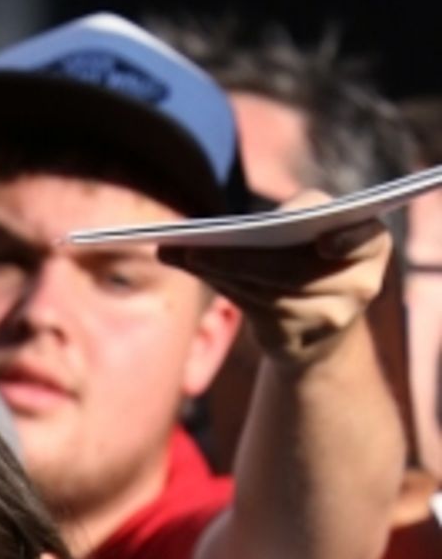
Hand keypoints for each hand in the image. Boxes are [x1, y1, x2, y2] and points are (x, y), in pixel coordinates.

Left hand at [161, 194, 392, 366]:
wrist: (320, 322)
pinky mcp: (296, 341)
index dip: (348, 242)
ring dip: (224, 272)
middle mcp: (358, 285)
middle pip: (296, 271)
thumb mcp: (313, 228)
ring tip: (186, 254)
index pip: (366, 241)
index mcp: (372, 245)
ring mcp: (329, 318)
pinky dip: (223, 285)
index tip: (325, 245)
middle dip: (243, 257)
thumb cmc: (312, 256)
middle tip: (198, 246)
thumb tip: (230, 225)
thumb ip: (291, 217)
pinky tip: (195, 268)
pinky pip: (255, 310)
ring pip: (270, 293)